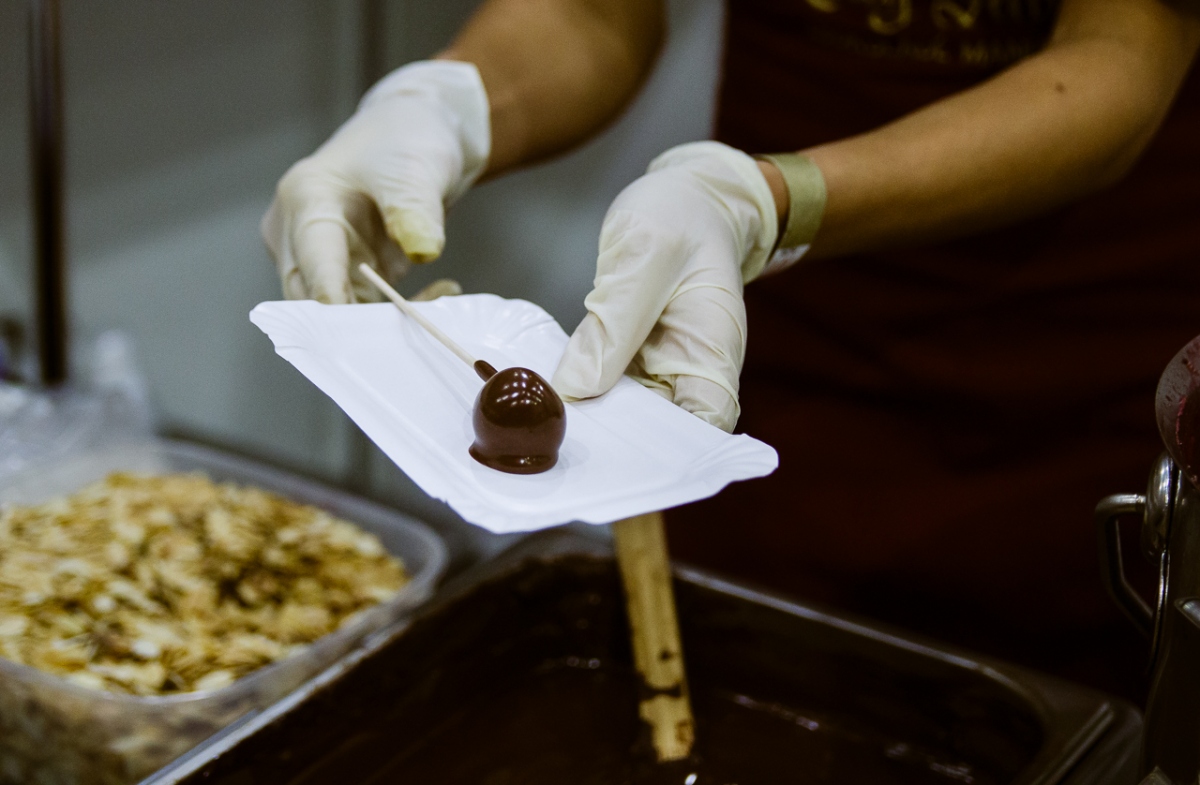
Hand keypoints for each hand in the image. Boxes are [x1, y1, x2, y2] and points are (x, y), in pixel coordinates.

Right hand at [261, 61, 489, 303]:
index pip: (312, 259)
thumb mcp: (415, 169)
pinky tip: (439, 291)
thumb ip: (415, 209)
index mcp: (306, 200)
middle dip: (359, 322)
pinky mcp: (344, 273)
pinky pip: (364, 308)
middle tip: (413, 325)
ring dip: (387, 318)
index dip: (332, 297)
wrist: (417, 135)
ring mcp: (319, 257)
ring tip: (441, 297)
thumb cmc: (406, 140)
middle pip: (312, 298)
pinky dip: (398, 310)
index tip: (354, 330)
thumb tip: (423, 252)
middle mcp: (298, 233)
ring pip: (340, 311)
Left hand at [551, 142, 777, 431]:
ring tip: (540, 435)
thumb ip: (614, 323)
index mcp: (712, 352)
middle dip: (615, 448)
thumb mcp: (647, 255)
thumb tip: (576, 389)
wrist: (682, 195)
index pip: (705, 426)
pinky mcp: (626, 356)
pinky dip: (575, 394)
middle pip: (658, 432)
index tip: (619, 464)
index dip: (670, 455)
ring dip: (589, 424)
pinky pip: (600, 385)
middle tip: (559, 452)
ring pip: (623, 413)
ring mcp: (656, 366)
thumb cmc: (680, 217)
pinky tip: (539, 401)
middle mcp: (687, 370)